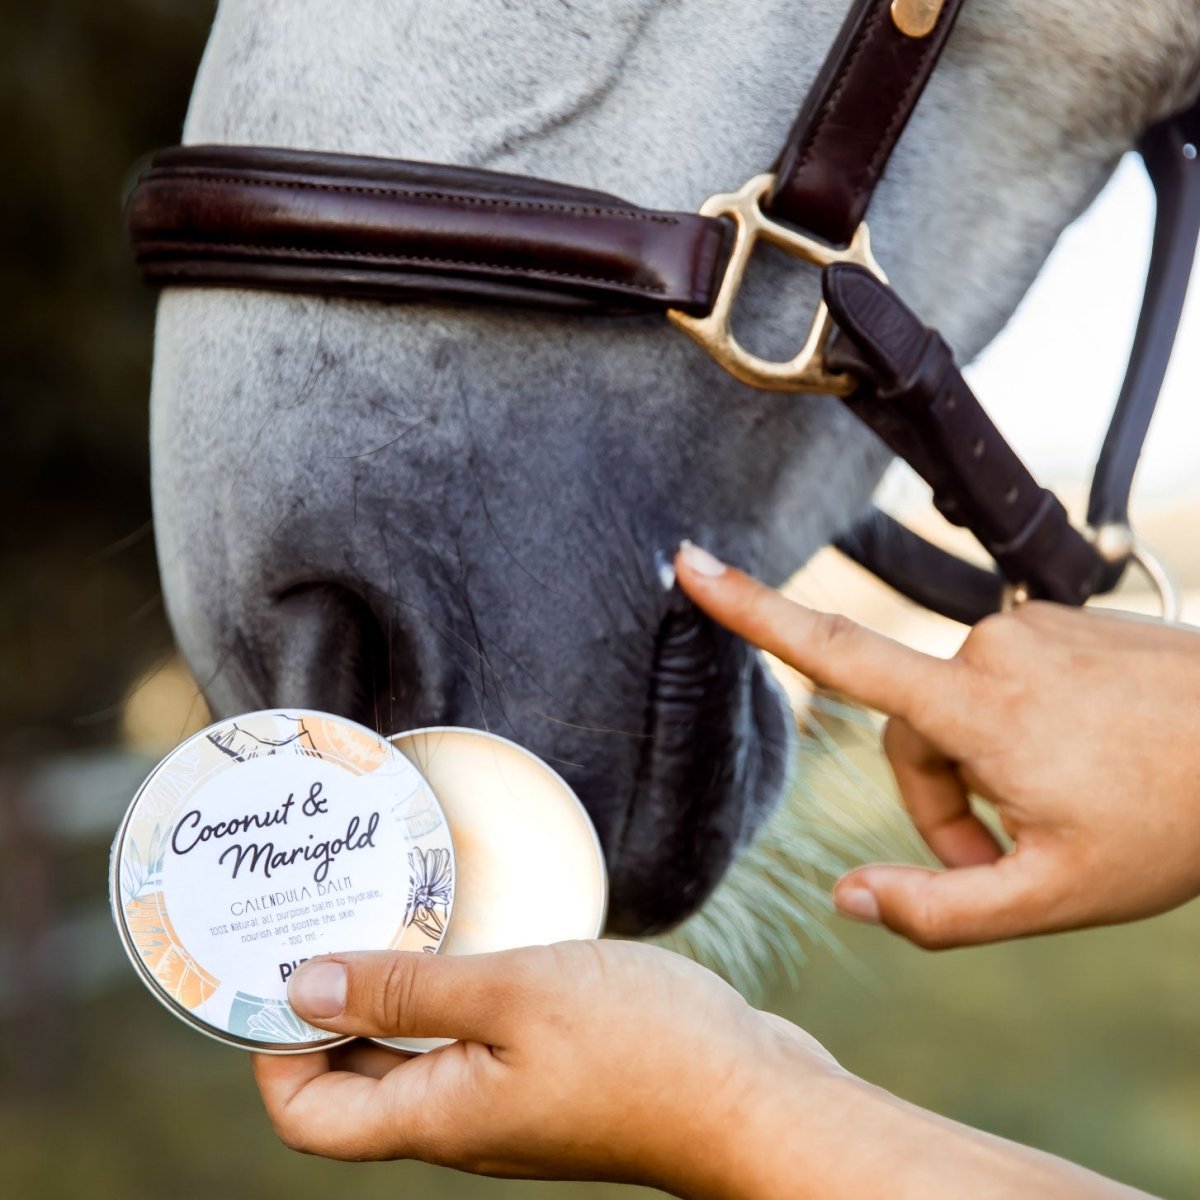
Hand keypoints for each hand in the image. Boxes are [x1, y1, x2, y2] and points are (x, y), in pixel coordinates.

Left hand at [254, 941, 842, 1194]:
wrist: (753, 1097)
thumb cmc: (645, 1048)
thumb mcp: (514, 996)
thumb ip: (405, 996)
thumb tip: (299, 991)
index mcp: (437, 1118)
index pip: (308, 1114)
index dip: (271, 1050)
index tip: (272, 968)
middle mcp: (460, 1120)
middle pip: (352, 1082)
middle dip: (321, 1008)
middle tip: (321, 920)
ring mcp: (506, 1102)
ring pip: (411, 1058)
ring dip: (386, 994)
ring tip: (386, 914)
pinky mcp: (547, 1077)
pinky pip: (467, 1041)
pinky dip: (445, 994)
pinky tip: (468, 938)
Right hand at [676, 542, 1199, 947]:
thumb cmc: (1175, 823)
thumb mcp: (1055, 898)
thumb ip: (939, 911)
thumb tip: (844, 898)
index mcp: (978, 708)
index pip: (836, 652)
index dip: (751, 610)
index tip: (690, 564)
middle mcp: (992, 648)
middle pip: (910, 735)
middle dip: (940, 804)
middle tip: (1004, 861)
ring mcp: (1029, 628)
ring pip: (955, 710)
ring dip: (981, 770)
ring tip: (1054, 812)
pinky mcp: (1057, 622)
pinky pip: (1001, 682)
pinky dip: (1016, 731)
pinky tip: (1080, 762)